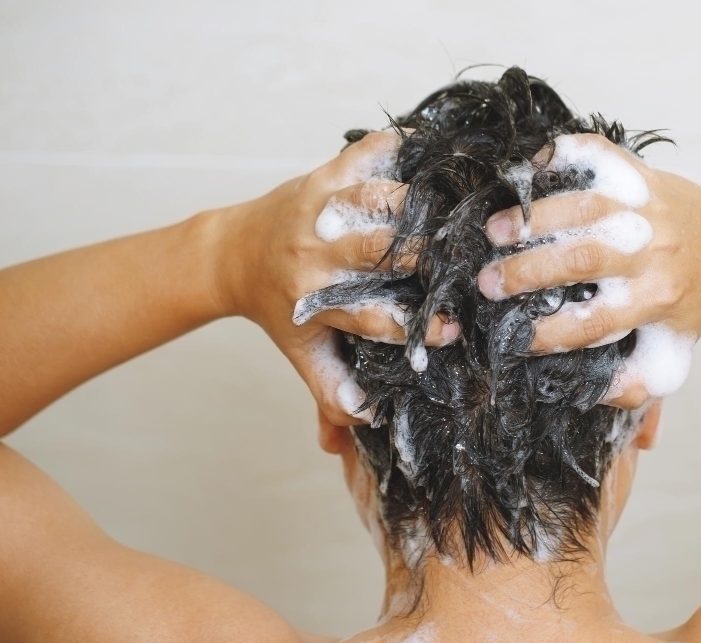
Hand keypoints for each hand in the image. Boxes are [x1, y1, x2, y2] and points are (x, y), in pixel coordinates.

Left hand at [213, 131, 458, 424]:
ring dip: (421, 202)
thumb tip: (349, 439)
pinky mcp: (323, 175)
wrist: (229, 255)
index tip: (452, 330)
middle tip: (471, 258)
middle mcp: (317, 255)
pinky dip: (399, 146)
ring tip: (466, 208)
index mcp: (315, 302)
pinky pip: (364, 153)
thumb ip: (330, 392)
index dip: (414, 327)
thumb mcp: (302, 352)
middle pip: (378, 252)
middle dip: (426, 256)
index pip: (371, 318)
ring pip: (376, 200)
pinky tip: (434, 149)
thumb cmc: (277, 309)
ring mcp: (320, 210)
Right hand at [477, 134, 700, 408]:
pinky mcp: (643, 175)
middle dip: (525, 272)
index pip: (591, 322)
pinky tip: (531, 170)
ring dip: (532, 218)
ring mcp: (649, 207)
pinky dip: (563, 155)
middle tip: (487, 281)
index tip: (513, 338)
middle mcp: (655, 252)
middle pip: (581, 261)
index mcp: (657, 300)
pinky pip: (601, 156)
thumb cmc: (691, 307)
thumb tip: (584, 393)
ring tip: (494, 232)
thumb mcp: (671, 355)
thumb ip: (631, 384)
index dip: (546, 334)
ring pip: (584, 207)